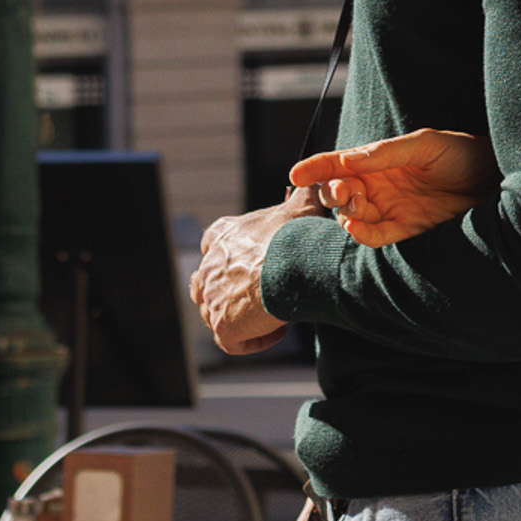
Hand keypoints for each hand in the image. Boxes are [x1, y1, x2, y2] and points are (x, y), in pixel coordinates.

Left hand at [189, 189, 320, 354]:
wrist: (295, 263)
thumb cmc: (297, 233)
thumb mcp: (301, 204)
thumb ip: (303, 193)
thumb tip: (316, 178)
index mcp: (224, 234)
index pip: (211, 241)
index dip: (224, 253)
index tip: (247, 262)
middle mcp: (211, 265)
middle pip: (205, 283)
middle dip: (226, 291)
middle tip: (258, 295)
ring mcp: (214, 298)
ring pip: (212, 314)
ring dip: (236, 317)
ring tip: (266, 316)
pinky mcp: (223, 326)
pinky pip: (230, 342)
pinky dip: (250, 341)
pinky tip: (276, 331)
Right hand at [289, 128, 497, 246]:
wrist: (492, 179)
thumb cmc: (460, 154)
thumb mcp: (424, 144)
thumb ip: (386, 153)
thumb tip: (349, 159)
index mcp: (377, 162)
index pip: (338, 165)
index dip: (315, 168)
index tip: (296, 173)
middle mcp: (378, 187)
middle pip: (338, 193)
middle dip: (332, 191)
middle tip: (344, 188)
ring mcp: (389, 211)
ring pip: (351, 216)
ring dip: (345, 212)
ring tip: (355, 203)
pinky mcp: (405, 233)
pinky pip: (374, 237)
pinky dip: (360, 234)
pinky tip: (355, 226)